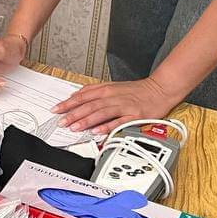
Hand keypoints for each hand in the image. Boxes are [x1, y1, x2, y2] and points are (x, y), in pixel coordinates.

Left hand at [49, 77, 181, 133]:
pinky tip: (96, 131)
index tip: (56, 110)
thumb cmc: (136, 90)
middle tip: (61, 122)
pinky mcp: (134, 116)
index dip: (68, 103)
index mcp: (107, 90)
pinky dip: (107, 126)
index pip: (83, 96)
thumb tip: (77, 94)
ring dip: (86, 120)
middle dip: (73, 114)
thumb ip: (95, 90)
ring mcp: (124, 106)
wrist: (160, 90)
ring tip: (74, 127)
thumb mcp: (113, 86)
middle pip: (89, 105)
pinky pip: (118, 122)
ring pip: (101, 112)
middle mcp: (113, 97)